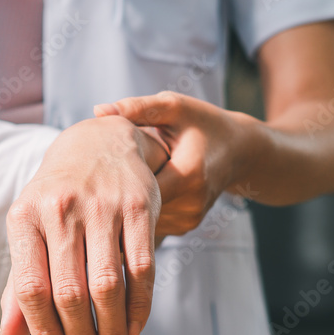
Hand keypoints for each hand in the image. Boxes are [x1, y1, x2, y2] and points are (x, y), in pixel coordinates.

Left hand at [0, 116, 166, 334]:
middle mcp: (60, 208)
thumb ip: (19, 287)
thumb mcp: (30, 233)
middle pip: (69, 292)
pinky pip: (141, 269)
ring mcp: (102, 205)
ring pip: (107, 285)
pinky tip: (133, 326)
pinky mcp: (139, 206)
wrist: (98, 144)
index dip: (42, 330)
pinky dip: (139, 307)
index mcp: (24, 217)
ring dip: (110, 328)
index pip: (29, 288)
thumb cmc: (57, 201)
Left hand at [95, 91, 249, 237]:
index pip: (137, 190)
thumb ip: (138, 109)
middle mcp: (191, 204)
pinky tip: (132, 191)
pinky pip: (152, 223)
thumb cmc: (203, 123)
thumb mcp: (174, 108)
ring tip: (113, 182)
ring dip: (127, 205)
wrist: (240, 150)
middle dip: (116, 194)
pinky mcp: (185, 227)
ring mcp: (189, 220)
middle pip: (137, 209)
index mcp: (188, 175)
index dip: (112, 181)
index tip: (93, 169)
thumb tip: (98, 110)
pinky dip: (139, 209)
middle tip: (94, 177)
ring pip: (143, 220)